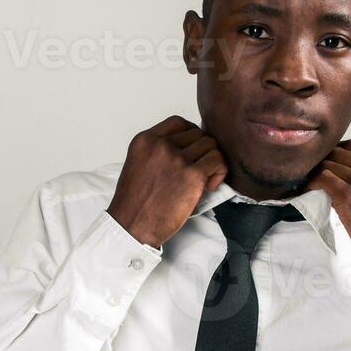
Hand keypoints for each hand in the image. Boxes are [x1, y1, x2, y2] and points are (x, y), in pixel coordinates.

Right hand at [106, 116, 227, 247]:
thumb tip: (186, 147)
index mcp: (144, 141)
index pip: (178, 122)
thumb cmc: (134, 204)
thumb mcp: (137, 165)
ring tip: (203, 180)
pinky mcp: (192, 174)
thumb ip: (157, 151)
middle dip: (201, 151)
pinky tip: (208, 186)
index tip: (191, 151)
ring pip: (210, 145)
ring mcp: (177, 158)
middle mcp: (160, 145)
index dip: (190, 135)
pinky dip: (219, 173)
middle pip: (197, 133)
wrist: (131, 227)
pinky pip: (218, 161)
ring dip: (211, 161)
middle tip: (197, 170)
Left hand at [304, 139, 350, 263]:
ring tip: (308, 184)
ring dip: (314, 173)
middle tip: (311, 173)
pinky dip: (310, 183)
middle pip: (337, 152)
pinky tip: (307, 191)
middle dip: (322, 162)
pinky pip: (321, 179)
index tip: (326, 163)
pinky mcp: (348, 196)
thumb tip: (346, 173)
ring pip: (327, 164)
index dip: (335, 152)